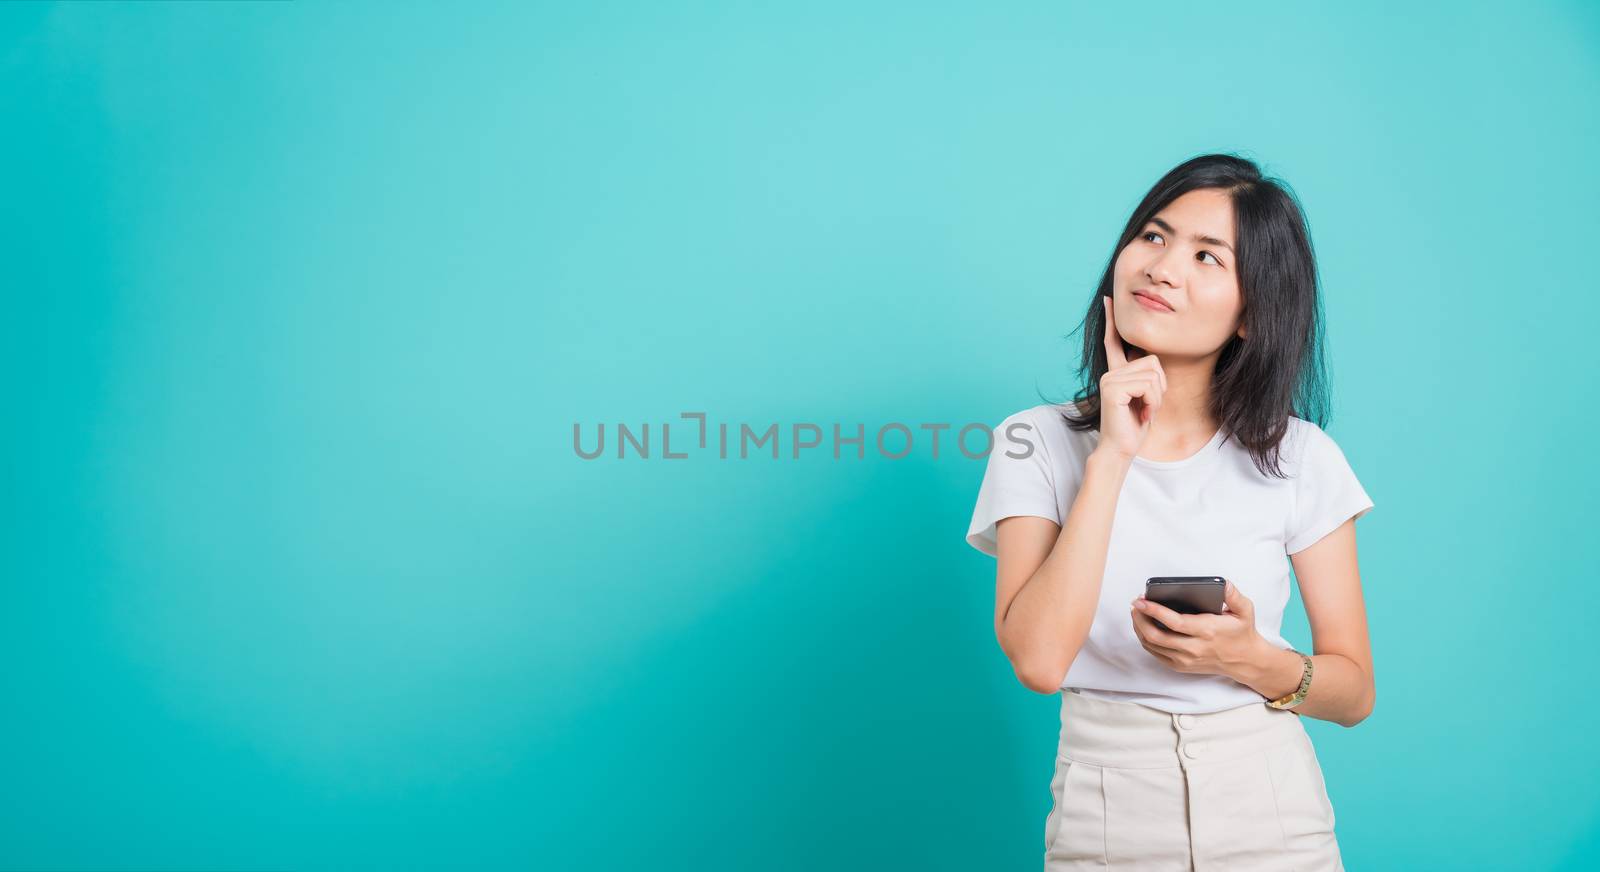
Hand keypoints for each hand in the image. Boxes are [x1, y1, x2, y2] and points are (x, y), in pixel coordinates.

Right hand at [1092, 294, 1166, 462]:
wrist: (1120, 448)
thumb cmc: (1133, 426)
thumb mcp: (1144, 397)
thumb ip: (1145, 378)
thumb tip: (1151, 361)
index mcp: (1116, 372)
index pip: (1114, 341)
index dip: (1112, 320)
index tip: (1108, 299)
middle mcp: (1110, 372)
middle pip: (1152, 361)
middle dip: (1159, 387)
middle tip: (1147, 406)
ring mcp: (1110, 379)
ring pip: (1153, 375)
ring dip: (1156, 398)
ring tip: (1143, 411)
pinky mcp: (1113, 388)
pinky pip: (1148, 386)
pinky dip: (1151, 403)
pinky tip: (1141, 414)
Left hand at [1130, 580, 1263, 678]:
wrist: (1246, 661)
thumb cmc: (1242, 633)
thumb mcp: (1245, 610)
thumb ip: (1234, 595)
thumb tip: (1223, 582)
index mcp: (1207, 631)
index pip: (1174, 622)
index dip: (1154, 610)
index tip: (1141, 600)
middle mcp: (1194, 648)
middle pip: (1156, 635)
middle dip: (1140, 618)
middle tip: (1135, 604)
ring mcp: (1186, 660)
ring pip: (1152, 645)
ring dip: (1140, 628)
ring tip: (1137, 613)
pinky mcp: (1181, 666)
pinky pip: (1156, 654)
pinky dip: (1145, 640)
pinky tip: (1143, 627)